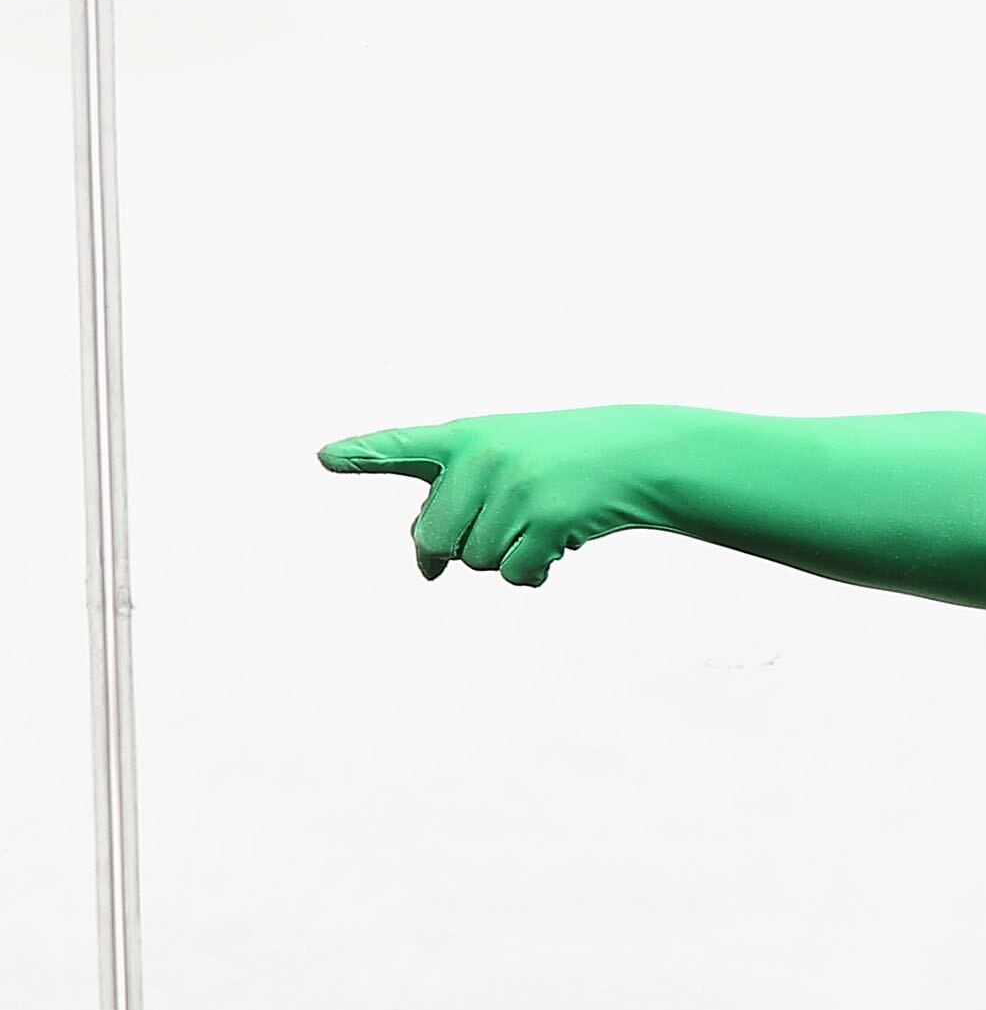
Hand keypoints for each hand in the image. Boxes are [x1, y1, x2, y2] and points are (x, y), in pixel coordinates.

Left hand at [319, 406, 697, 585]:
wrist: (636, 456)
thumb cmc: (561, 462)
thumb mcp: (505, 460)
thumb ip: (455, 501)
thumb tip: (426, 568)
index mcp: (466, 435)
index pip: (405, 446)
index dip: (365, 453)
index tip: (325, 458)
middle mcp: (484, 457)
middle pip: (435, 538)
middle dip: (457, 549)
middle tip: (495, 532)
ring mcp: (516, 487)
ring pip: (476, 560)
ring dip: (504, 558)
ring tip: (536, 526)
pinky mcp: (548, 519)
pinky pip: (514, 573)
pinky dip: (532, 573)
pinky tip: (555, 550)